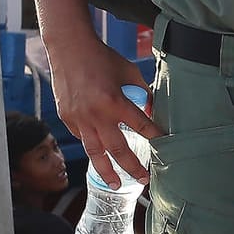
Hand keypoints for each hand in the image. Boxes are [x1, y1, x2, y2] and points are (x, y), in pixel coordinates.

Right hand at [45, 34, 160, 187]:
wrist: (69, 49)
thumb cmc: (103, 59)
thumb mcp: (130, 72)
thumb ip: (143, 93)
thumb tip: (153, 110)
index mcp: (114, 102)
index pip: (141, 125)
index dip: (154, 137)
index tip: (166, 149)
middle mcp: (95, 115)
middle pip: (117, 149)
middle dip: (131, 167)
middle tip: (143, 180)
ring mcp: (78, 119)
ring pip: (95, 152)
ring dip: (106, 170)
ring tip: (116, 184)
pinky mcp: (67, 118)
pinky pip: (82, 138)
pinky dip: (92, 148)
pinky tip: (100, 157)